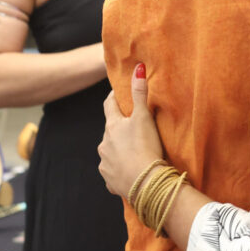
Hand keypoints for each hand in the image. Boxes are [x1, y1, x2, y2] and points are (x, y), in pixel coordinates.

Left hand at [98, 64, 163, 196]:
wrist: (145, 183)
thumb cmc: (145, 146)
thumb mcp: (144, 117)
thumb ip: (140, 93)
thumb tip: (138, 68)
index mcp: (112, 127)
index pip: (109, 105)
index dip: (114, 97)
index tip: (118, 93)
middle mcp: (104, 144)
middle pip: (110, 130)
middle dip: (118, 128)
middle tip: (132, 127)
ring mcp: (105, 163)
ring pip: (110, 152)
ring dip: (118, 150)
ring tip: (133, 152)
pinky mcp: (110, 181)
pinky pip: (113, 173)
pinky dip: (119, 170)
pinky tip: (129, 171)